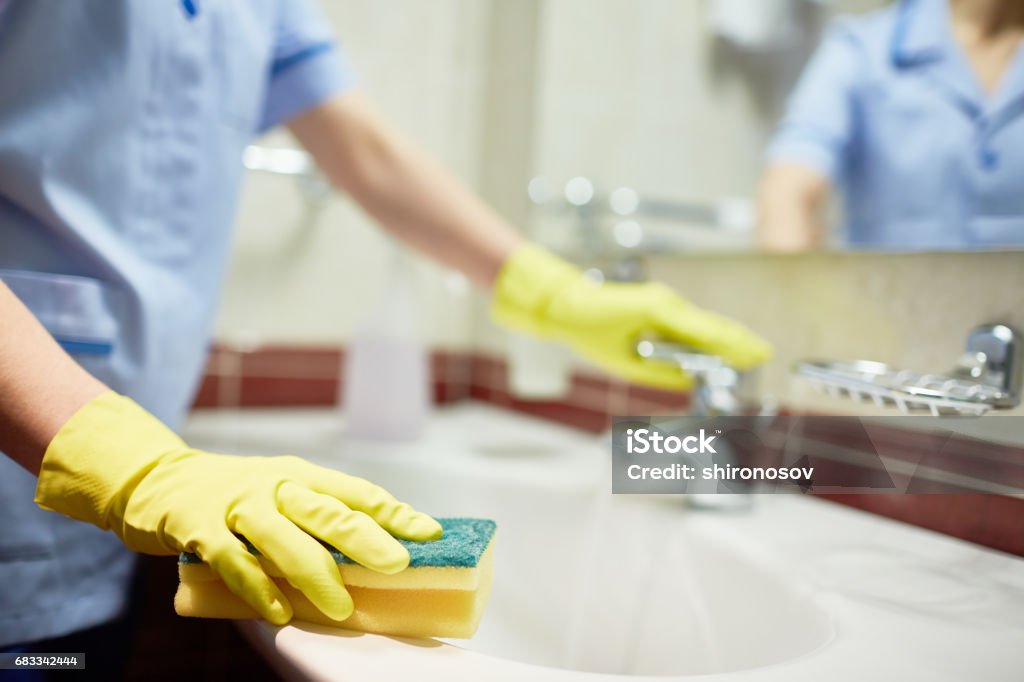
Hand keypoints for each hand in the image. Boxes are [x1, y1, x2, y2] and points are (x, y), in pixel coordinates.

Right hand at [35, 392, 440, 624]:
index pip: (357, 492)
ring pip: (284, 538)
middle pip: (327, 511)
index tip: (429, 533)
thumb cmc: (234, 494)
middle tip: (397, 564)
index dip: (395, 512)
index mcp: (302, 474)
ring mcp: (237, 504)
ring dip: (316, 574)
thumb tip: (374, 554)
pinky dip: (258, 588)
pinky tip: (278, 612)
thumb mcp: (281, 492)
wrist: (156, 479)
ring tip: (343, 606)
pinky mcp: (199, 527)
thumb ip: (317, 520)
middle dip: (366, 539)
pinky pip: (234, 560)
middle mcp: (275, 484)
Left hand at [491, 245, 771, 388]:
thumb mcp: (624, 362)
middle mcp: (667, 303)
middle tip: (764, 355)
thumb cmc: (589, 331)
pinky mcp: (657, 305)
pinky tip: (718, 346)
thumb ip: (661, 373)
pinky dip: (706, 335)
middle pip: (712, 325)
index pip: (707, 332)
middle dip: (738, 341)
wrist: (565, 304)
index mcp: (659, 312)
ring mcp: (663, 301)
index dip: (734, 346)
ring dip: (724, 339)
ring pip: (702, 323)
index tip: (757, 355)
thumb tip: (690, 380)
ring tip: (749, 354)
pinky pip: (688, 322)